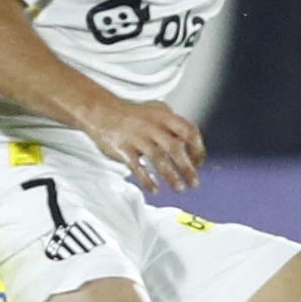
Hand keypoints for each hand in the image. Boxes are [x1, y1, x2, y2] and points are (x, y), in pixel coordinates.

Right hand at [81, 96, 204, 193]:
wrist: (102, 112)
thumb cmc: (135, 115)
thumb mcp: (157, 111)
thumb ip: (175, 126)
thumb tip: (193, 147)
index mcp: (164, 115)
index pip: (189, 132)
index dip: (197, 149)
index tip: (198, 163)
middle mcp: (152, 125)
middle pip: (175, 147)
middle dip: (187, 167)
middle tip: (194, 183)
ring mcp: (136, 137)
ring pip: (158, 159)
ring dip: (171, 176)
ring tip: (179, 189)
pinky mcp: (122, 148)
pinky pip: (137, 167)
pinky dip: (147, 180)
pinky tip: (155, 190)